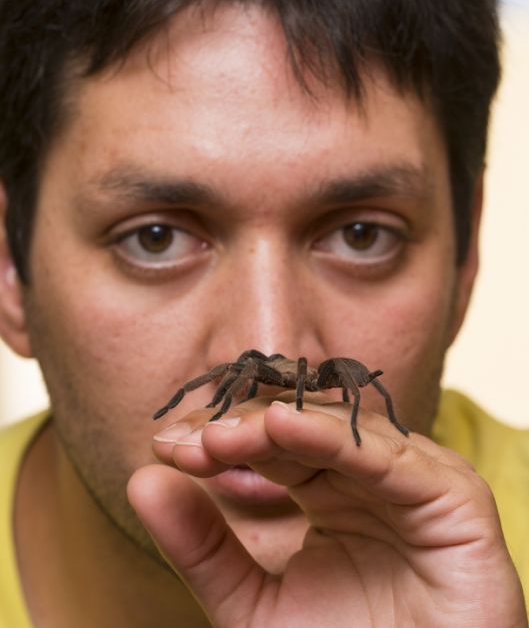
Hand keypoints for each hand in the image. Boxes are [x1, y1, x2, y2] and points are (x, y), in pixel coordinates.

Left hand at [128, 397, 526, 626]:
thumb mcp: (254, 605)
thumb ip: (203, 547)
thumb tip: (142, 480)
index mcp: (331, 487)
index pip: (271, 443)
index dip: (220, 438)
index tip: (164, 446)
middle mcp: (371, 473)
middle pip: (302, 426)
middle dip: (241, 428)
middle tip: (187, 439)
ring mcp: (413, 478)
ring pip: (340, 430)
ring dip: (276, 426)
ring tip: (220, 436)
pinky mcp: (452, 494)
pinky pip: (388, 457)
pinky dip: (334, 438)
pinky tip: (282, 427)